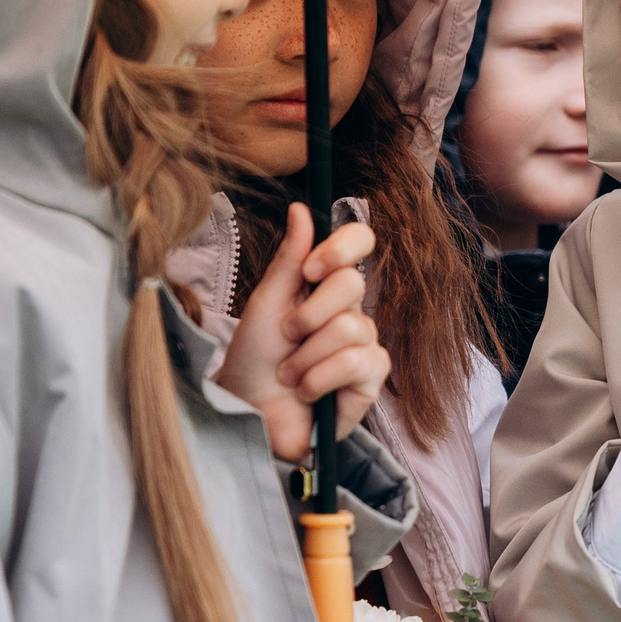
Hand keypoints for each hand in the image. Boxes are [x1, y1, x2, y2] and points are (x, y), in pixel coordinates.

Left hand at [212, 202, 388, 463]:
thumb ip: (288, 258)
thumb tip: (301, 207)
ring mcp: (364, 344)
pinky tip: (306, 392)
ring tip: (289, 375)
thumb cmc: (254, 360)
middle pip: (352, 284)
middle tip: (286, 337)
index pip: (360, 242)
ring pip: (351, 327)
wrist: (249, 414)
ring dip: (306, 356)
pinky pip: (358, 362)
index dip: (342, 247)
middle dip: (307, 315)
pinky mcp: (371, 380)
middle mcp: (351, 309)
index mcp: (326, 284)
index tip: (309, 270)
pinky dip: (320, 378)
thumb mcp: (266, 303)